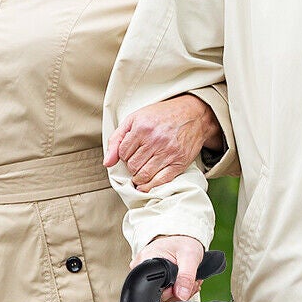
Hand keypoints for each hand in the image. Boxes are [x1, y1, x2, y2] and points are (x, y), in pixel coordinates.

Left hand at [106, 95, 223, 191]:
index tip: (130, 153)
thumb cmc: (162, 116)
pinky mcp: (179, 162)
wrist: (193, 115)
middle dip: (131, 167)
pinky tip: (145, 185)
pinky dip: (150, 186)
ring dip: (138, 178)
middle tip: (136, 162)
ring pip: (144, 175)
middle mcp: (155, 140)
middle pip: (132, 166)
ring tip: (140, 173)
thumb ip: (117, 139)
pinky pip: (161, 180)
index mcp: (142, 128)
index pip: (122, 153)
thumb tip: (107, 163)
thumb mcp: (135, 119)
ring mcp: (168, 152)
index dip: (123, 155)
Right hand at [136, 235, 206, 301]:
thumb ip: (186, 277)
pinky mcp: (152, 275)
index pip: (153, 289)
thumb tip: (182, 295)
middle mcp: (141, 266)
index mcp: (146, 260)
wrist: (184, 237)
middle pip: (158, 295)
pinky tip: (183, 281)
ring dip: (179, 292)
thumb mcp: (189, 257)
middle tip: (191, 282)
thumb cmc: (184, 242)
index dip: (172, 293)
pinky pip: (163, 291)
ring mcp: (146, 272)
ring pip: (162, 295)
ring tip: (188, 280)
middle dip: (179, 292)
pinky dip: (176, 289)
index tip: (185, 286)